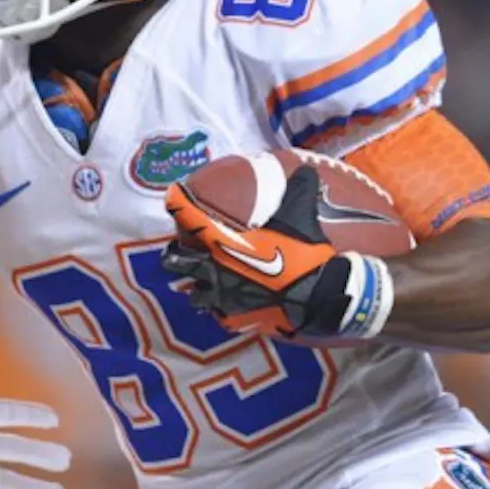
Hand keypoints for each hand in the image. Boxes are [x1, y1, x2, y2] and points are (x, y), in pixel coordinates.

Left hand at [163, 165, 391, 339]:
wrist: (316, 298)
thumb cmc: (302, 254)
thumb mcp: (301, 215)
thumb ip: (299, 189)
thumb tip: (306, 169)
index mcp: (222, 241)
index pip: (189, 217)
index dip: (177, 204)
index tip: (173, 195)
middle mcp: (212, 268)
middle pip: (174, 261)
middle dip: (175, 254)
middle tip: (184, 249)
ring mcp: (219, 296)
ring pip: (192, 292)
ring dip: (197, 284)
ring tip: (206, 280)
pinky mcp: (231, 318)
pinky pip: (216, 313)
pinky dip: (219, 307)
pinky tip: (228, 303)